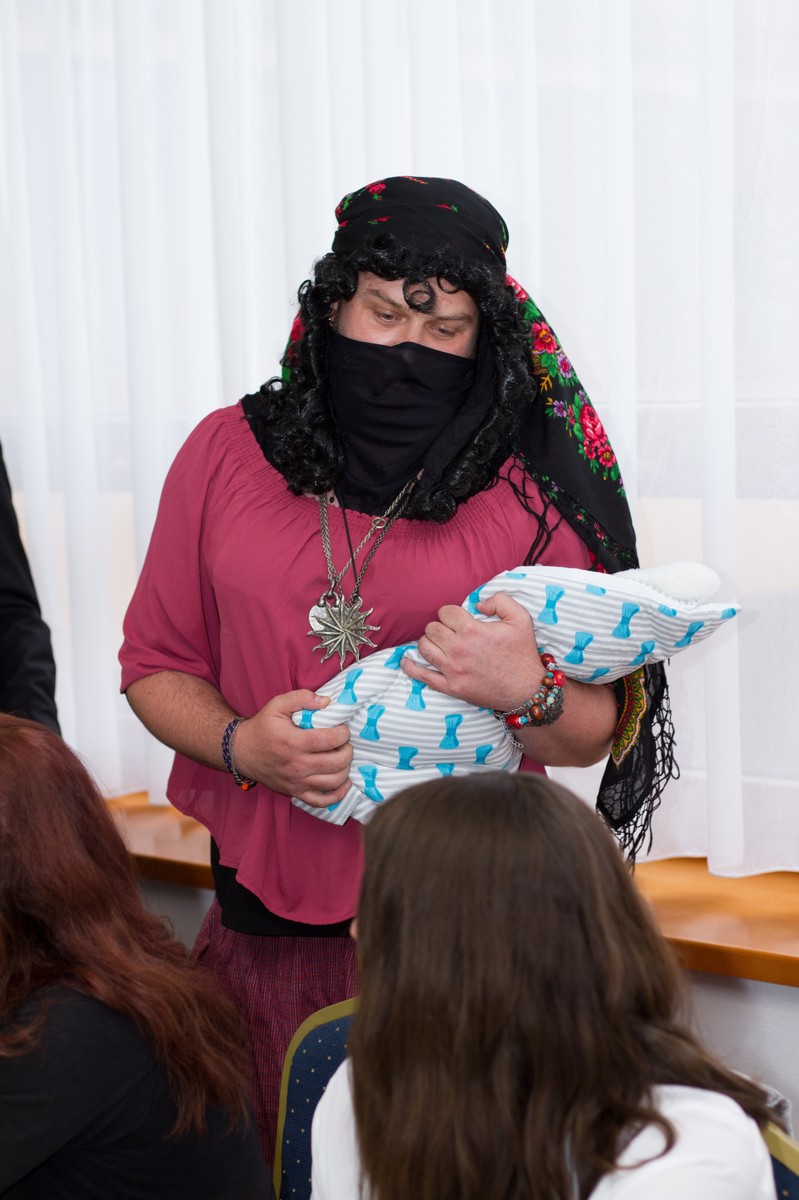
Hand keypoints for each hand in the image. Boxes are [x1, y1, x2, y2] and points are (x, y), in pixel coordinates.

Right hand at [233, 690, 352, 807]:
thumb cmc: (262, 727)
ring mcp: (296, 782)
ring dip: (345, 770)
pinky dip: (337, 795)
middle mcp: (296, 765)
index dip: (343, 733)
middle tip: (344, 743)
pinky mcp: (295, 792)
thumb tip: (326, 701)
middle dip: (347, 751)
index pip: (330, 740)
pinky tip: (343, 782)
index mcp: (293, 742)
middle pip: (336, 763)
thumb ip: (301, 698)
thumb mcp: (277, 705)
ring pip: (333, 782)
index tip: (342, 728)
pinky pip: (321, 802)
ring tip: (342, 758)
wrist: (242, 751)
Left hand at [401, 592, 545, 711]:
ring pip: (424, 647)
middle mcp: (458, 649)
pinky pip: (421, 676)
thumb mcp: (521, 618)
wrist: (527, 691)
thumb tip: (478, 603)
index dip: (452, 613)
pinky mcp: (450, 687)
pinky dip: (410, 666)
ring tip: (440, 643)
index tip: (460, 619)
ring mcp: (452, 670)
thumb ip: (499, 600)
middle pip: (432, 628)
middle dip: (441, 627)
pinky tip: (406, 660)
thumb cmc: (523, 654)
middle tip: (452, 632)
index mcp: (472, 630)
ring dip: (429, 642)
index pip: (445, 612)